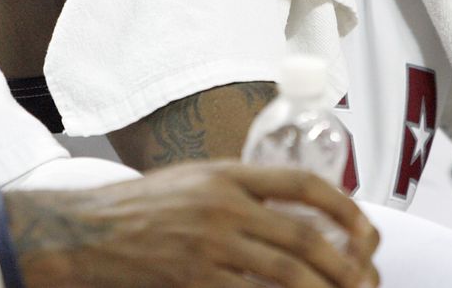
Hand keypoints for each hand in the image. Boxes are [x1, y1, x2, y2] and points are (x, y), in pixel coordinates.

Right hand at [12, 160, 378, 286]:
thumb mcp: (193, 181)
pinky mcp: (194, 280)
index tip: (366, 230)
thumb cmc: (139, 208)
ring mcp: (209, 246)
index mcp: (226, 174)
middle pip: (304, 237)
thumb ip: (239, 191)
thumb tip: (294, 213)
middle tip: (367, 279)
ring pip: (288, 274)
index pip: (301, 183)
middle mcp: (222, 206)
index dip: (344, 208)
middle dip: (346, 264)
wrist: (84, 231)